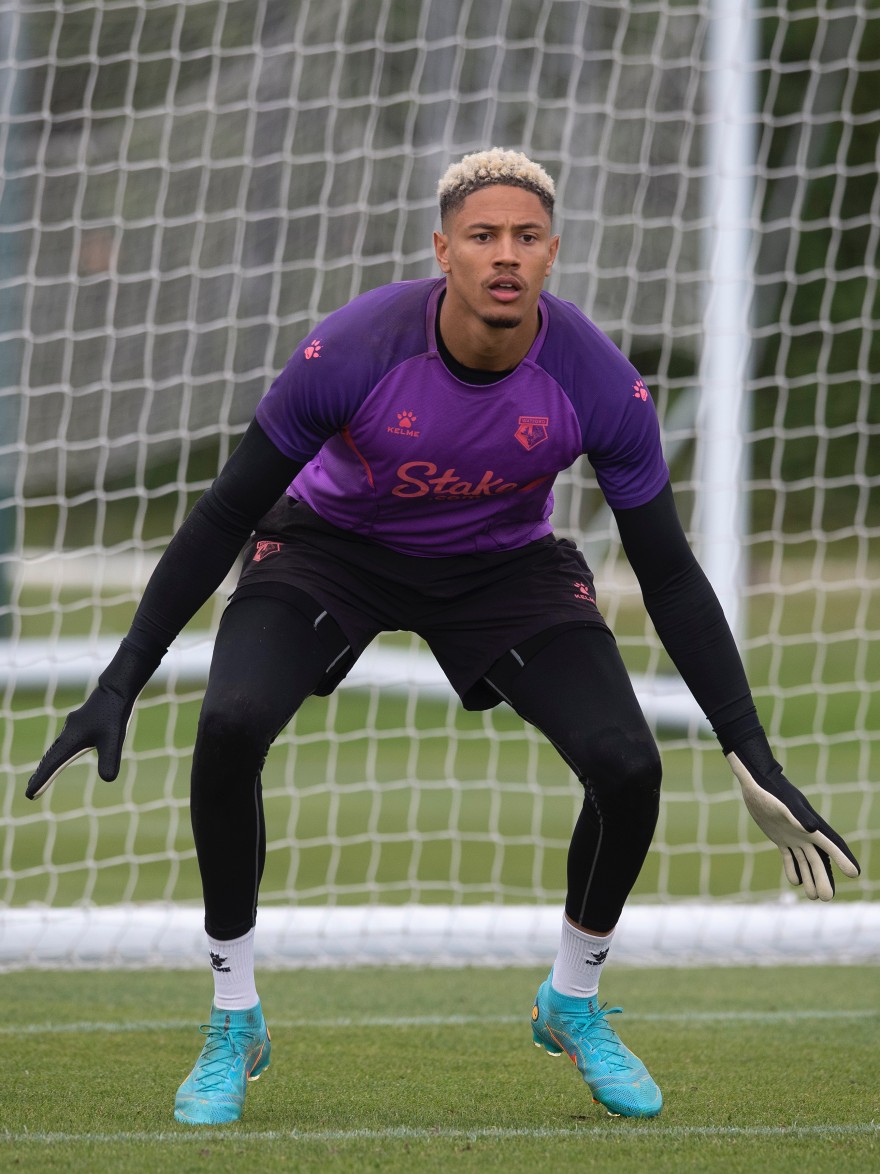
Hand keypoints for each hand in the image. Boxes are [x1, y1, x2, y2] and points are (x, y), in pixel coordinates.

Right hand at [25, 641, 158, 799]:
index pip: (52, 765)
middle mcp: (67, 734)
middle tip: (31, 790)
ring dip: (48, 764)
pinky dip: (57, 753)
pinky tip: (61, 753)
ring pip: (55, 749)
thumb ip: (110, 760)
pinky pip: (63, 742)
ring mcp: (72, 728)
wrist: (116, 690)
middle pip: (50, 758)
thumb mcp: (114, 740)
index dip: (41, 780)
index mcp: (71, 740)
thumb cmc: (113, 714)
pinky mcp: (79, 723)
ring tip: (41, 777)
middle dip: (41, 775)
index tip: (30, 795)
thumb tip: (107, 779)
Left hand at [726, 732, 859, 899]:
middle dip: (823, 878)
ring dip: (810, 877)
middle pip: (818, 859)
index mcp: (810, 823)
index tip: (854, 874)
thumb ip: (796, 815)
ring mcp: (793, 834)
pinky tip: (795, 882)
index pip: (831, 844)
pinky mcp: (780, 836)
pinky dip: (793, 869)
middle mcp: (805, 831)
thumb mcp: (781, 803)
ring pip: (805, 860)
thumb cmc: (768, 789)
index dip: (842, 858)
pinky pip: (789, 856)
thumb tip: (811, 829)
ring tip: (814, 897)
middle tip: (827, 898)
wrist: (755, 779)